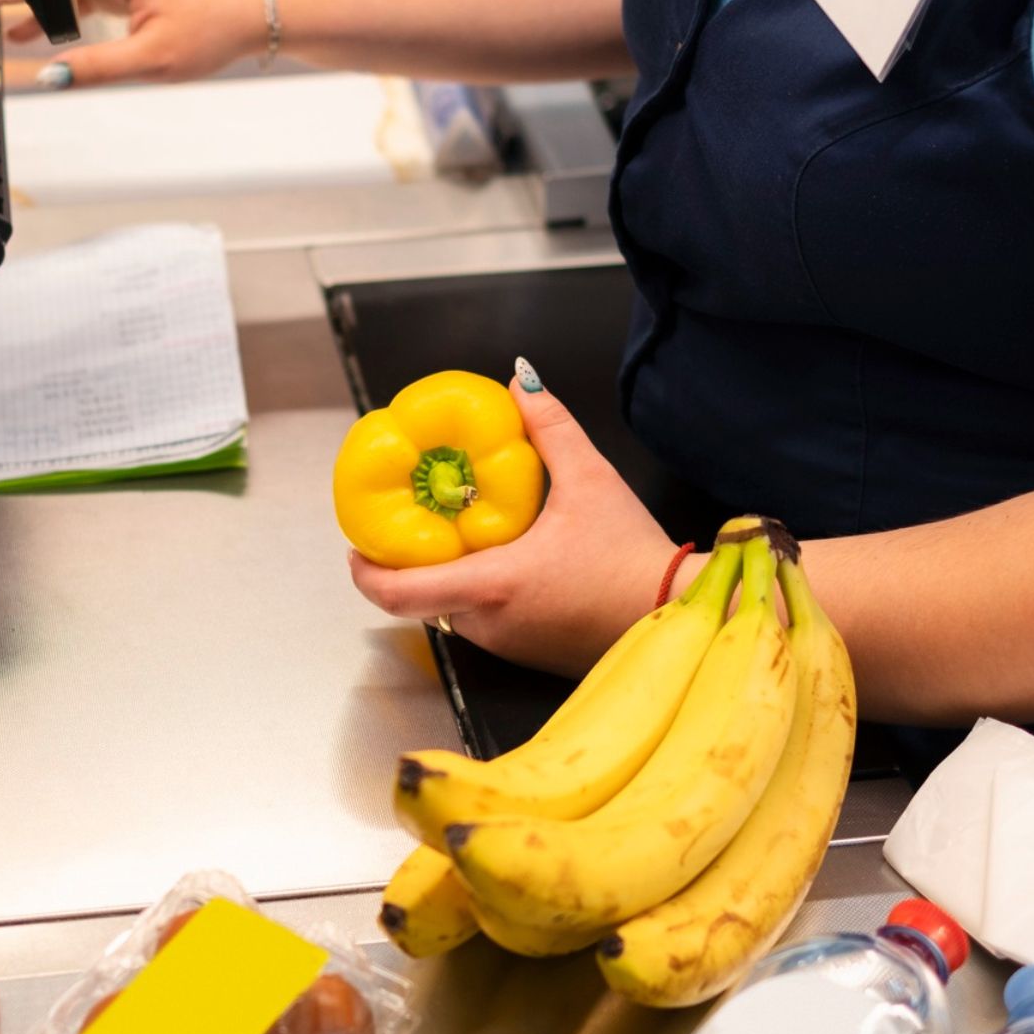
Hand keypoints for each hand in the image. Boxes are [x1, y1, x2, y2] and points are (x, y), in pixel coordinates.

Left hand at [348, 371, 678, 674]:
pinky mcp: (526, 653)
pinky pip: (486, 621)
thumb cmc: (634, 558)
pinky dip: (482, 590)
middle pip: (424, 596)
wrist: (676, 616)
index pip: (397, 593)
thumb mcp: (591, 480)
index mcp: (491, 586)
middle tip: (416, 519)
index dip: (366, 570)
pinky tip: (506, 558)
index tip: (357, 545)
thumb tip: (520, 380)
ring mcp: (507, 645)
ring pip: (455, 608)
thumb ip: (550, 427)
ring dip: (452, 573)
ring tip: (464, 530)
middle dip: (414, 560)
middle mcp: (489, 625)